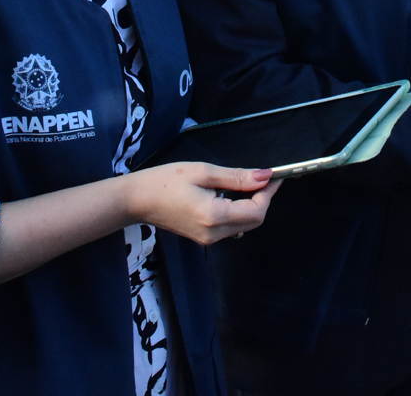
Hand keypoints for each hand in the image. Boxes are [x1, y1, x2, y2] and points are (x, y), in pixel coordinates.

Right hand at [123, 163, 277, 245]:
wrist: (136, 200)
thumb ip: (237, 177)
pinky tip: (232, 195)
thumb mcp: (203, 172)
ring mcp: (208, 239)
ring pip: (244, 226)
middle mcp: (214, 234)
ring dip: (252, 206)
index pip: (256, 211)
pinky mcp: (203, 238)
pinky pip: (231, 227)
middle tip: (263, 178)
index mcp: (214, 216)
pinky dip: (239, 211)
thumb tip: (265, 176)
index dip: (268, 193)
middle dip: (263, 199)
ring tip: (248, 184)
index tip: (274, 176)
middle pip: (253, 221)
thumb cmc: (165, 181)